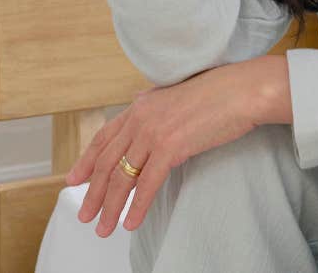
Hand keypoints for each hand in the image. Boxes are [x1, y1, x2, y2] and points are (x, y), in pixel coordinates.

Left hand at [64, 56, 286, 236]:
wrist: (243, 90)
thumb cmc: (222, 92)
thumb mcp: (180, 96)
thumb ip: (160, 110)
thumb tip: (151, 124)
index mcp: (143, 103)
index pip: (105, 136)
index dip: (86, 160)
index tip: (74, 180)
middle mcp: (142, 116)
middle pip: (108, 161)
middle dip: (94, 192)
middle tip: (85, 215)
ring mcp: (154, 131)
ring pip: (122, 177)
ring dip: (110, 207)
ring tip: (104, 227)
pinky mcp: (171, 146)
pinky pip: (147, 184)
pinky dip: (136, 207)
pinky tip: (131, 222)